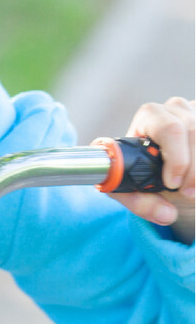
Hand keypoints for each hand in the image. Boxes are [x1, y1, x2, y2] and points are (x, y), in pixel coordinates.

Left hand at [109, 98, 194, 242]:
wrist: (160, 165)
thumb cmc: (142, 172)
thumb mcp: (133, 188)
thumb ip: (141, 202)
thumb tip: (166, 215)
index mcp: (150, 116)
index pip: (170, 129)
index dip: (177, 159)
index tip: (172, 184)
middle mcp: (176, 108)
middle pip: (195, 132)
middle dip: (193, 169)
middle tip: (188, 193)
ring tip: (193, 189)